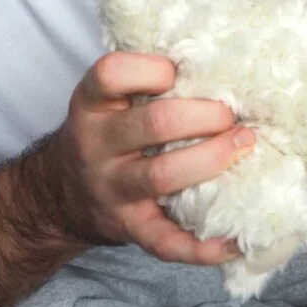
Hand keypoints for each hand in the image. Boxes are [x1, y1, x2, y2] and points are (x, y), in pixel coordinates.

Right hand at [50, 51, 255, 263]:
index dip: (156, 68)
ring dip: (213, 159)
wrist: (61, 193)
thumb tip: (223, 59)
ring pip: (163, 174)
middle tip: (233, 114)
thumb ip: (150, 78)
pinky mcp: (128, 227)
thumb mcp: (111, 96)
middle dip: (207, 115)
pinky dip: (201, 246)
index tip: (183, 71)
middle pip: (156, 122)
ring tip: (245, 145)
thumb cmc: (109, 129)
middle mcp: (96, 144)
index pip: (113, 73)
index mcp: (92, 102)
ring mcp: (111, 188)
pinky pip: (164, 241)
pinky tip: (232, 240)